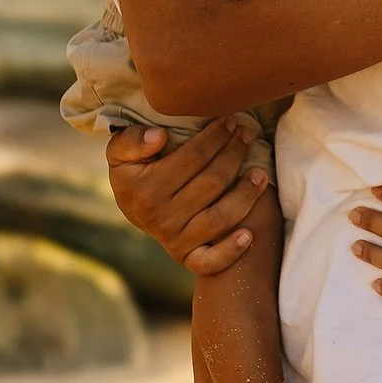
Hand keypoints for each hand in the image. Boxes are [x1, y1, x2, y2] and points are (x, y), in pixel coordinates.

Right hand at [106, 117, 267, 274]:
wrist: (135, 209)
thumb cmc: (136, 172)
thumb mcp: (121, 152)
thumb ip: (131, 141)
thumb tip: (159, 137)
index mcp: (147, 191)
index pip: (192, 158)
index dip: (215, 137)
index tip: (230, 121)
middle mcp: (162, 219)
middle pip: (212, 183)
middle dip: (234, 155)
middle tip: (248, 136)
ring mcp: (176, 241)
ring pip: (219, 218)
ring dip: (245, 195)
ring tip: (260, 173)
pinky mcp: (188, 258)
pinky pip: (210, 261)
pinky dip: (231, 251)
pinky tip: (249, 235)